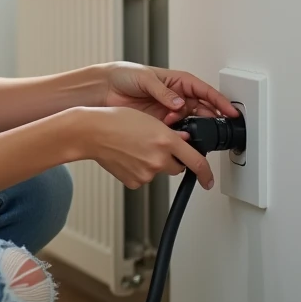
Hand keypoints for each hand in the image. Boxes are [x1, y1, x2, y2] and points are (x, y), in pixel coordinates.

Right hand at [83, 107, 213, 189]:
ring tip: (135, 147)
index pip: (196, 162)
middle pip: (177, 166)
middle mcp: (159, 159)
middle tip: (155, 146)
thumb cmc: (115, 121)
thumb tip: (183, 140)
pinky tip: (128, 157)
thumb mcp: (149, 119)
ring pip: (158, 171)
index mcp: (166, 141)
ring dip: (153, 163)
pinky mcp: (134, 182)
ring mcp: (146, 173)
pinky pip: (143, 177)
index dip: (206, 174)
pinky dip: (139, 170)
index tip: (208, 180)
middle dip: (172, 159)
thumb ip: (171, 134)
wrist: (92, 132)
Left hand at [101, 62, 240, 125]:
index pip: (205, 91)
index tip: (231, 112)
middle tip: (206, 127)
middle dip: (207, 119)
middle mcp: (176, 97)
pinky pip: (175, 131)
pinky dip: (176, 134)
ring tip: (178, 126)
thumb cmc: (124, 75)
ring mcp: (169, 111)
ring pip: (190, 122)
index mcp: (178, 81)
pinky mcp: (159, 124)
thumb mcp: (145, 78)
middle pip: (202, 109)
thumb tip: (178, 103)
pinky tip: (171, 133)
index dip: (220, 101)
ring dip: (188, 127)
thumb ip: (163, 92)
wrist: (104, 89)